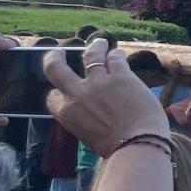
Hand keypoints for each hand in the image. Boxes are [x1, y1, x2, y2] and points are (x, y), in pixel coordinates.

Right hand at [45, 38, 167, 153]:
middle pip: (55, 67)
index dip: (58, 91)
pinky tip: (118, 54)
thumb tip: (89, 111)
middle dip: (53, 57)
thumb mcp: (87, 135)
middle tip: (57, 52)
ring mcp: (98, 82)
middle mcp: (77, 94)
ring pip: (90, 54)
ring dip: (94, 46)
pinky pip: (115, 57)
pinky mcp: (121, 76)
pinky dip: (116, 54)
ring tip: (98, 42)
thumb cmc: (116, 148)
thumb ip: (83, 118)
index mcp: (66, 113)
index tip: (63, 88)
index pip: (52, 96)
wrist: (138, 145)